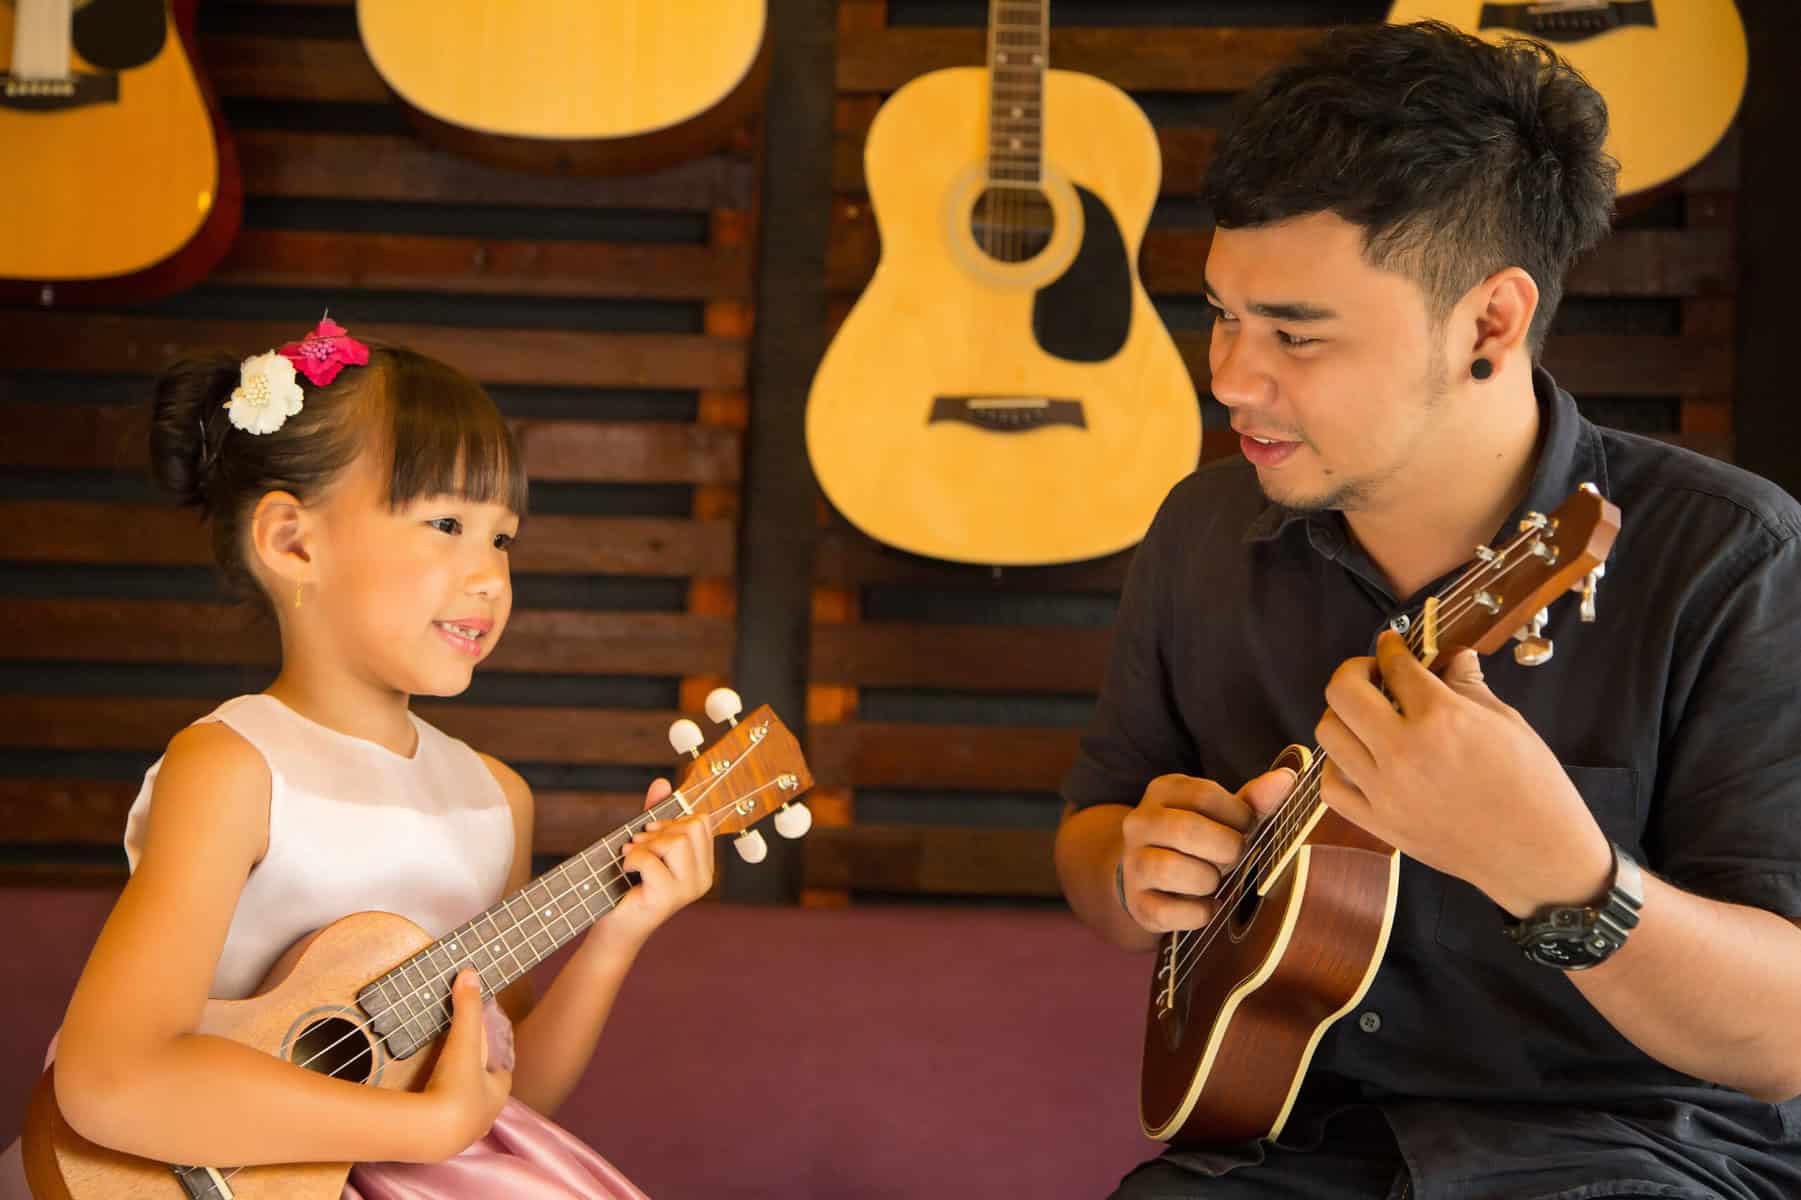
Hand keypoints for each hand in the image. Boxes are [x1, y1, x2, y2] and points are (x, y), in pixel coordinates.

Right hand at [416, 970, 510, 1160]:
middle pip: (484, 1098)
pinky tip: (426, 1116)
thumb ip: (467, 1008)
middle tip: (461, 1073)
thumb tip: (470, 972)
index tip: (483, 1053)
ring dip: (456, 1106)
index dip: (493, 1063)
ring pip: (465, 1118)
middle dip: (476, 1086)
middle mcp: (485, 1118)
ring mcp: (464, 1136)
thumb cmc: (454, 1086)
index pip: (501, 1076)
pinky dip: (437, 1123)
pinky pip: (443, 1133)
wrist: (430, 1132)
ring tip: (442, 1093)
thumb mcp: (464, 1040)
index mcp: (497, 1094)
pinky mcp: (441, 1148)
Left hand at [601, 778, 715, 946]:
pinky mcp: (667, 897)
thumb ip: (656, 814)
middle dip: (658, 831)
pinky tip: (626, 869)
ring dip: (644, 845)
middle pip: (691, 828)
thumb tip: (663, 782)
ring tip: (631, 857)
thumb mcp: (645, 843)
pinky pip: (651, 859)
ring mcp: (688, 890)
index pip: (702, 822)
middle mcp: (703, 878)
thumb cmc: (630, 883)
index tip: (652, 833)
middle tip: (639, 846)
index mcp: (704, 865)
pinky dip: (632, 858)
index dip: (673, 820)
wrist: (615, 925)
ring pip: (677, 841)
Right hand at [1118, 769, 1296, 931]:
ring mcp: (1133, 863)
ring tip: (1216, 881)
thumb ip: (1255, 799)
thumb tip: (1287, 778)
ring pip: (1169, 869)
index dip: (1238, 816)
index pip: (1204, 794)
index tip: (1247, 829)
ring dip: (1208, 880)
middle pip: (1186, 829)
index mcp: (1163, 791)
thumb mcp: (1225, 815)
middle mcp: (1140, 823)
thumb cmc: (1200, 840)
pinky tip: (1208, 906)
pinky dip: (1198, 913)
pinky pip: (1168, 911)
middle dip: (1225, 848)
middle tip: (1235, 857)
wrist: (1154, 877)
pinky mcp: (1137, 903)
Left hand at [1314, 630, 1611, 917]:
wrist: (1538, 856)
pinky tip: (1360, 760)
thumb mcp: (1507, 722)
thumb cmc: (1534, 786)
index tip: (1392, 645)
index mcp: (1441, 718)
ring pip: (1328, 734)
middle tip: (1373, 675)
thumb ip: (1468, 685)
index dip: (1392, 648)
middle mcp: (1403, 751)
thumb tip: (1452, 656)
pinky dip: (1338, 766)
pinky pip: (1332, 786)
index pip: (1396, 666)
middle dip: (1354, 671)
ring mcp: (1385, 791)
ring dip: (1342, 715)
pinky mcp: (1379, 824)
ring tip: (1366, 717)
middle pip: (1343, 691)